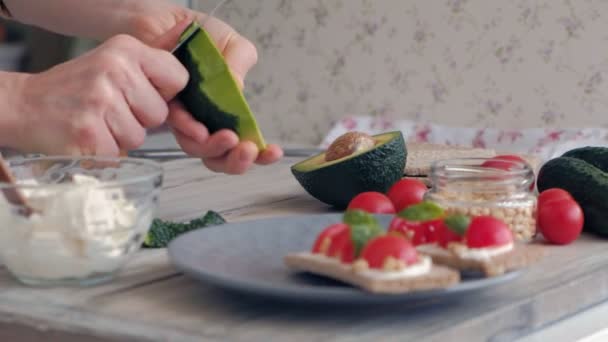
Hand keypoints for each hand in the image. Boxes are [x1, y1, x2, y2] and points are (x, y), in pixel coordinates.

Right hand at [13, 26, 187, 155]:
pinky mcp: (89, 133)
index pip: (178, 78)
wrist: (24, 105)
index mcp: (126, 50)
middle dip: (140, 120)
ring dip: (120, 138)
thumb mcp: (114, 64)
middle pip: (160, 114)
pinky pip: (118, 154)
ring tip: (97, 123)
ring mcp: (101, 101)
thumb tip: (189, 60)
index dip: (164, 95)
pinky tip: (87, 136)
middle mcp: (115, 70)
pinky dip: (104, 153)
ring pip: (139, 138)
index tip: (142, 96)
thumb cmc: (76, 90)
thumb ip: (151, 70)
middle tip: (111, 111)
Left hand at [126, 1, 282, 173]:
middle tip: (247, 150)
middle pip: (221, 157)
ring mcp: (184, 118)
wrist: (165, 22)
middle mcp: (206, 122)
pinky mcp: (162, 109)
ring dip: (215, 148)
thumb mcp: (232, 45)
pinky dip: (189, 128)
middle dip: (236, 161)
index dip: (261, 154)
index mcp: (228, 113)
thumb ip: (240, 64)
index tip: (274, 152)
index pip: (245, 143)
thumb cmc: (202, 36)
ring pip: (197, 148)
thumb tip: (236, 89)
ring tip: (228, 138)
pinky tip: (199, 128)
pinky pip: (175, 125)